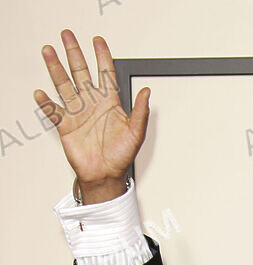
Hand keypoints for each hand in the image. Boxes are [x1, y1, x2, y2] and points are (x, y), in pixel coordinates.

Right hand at [33, 29, 149, 201]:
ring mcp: (78, 114)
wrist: (106, 176)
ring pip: (64, 86)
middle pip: (81, 72)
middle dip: (74, 54)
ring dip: (56, 69)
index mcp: (109, 103)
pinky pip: (53, 111)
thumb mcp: (136, 133)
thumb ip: (141, 112)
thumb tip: (147, 92)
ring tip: (49, 53)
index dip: (102, 57)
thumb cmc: (121, 156)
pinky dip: (46, 103)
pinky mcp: (66, 126)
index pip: (105, 74)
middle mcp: (92, 104)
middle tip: (67, 36)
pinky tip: (41, 93)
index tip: (98, 42)